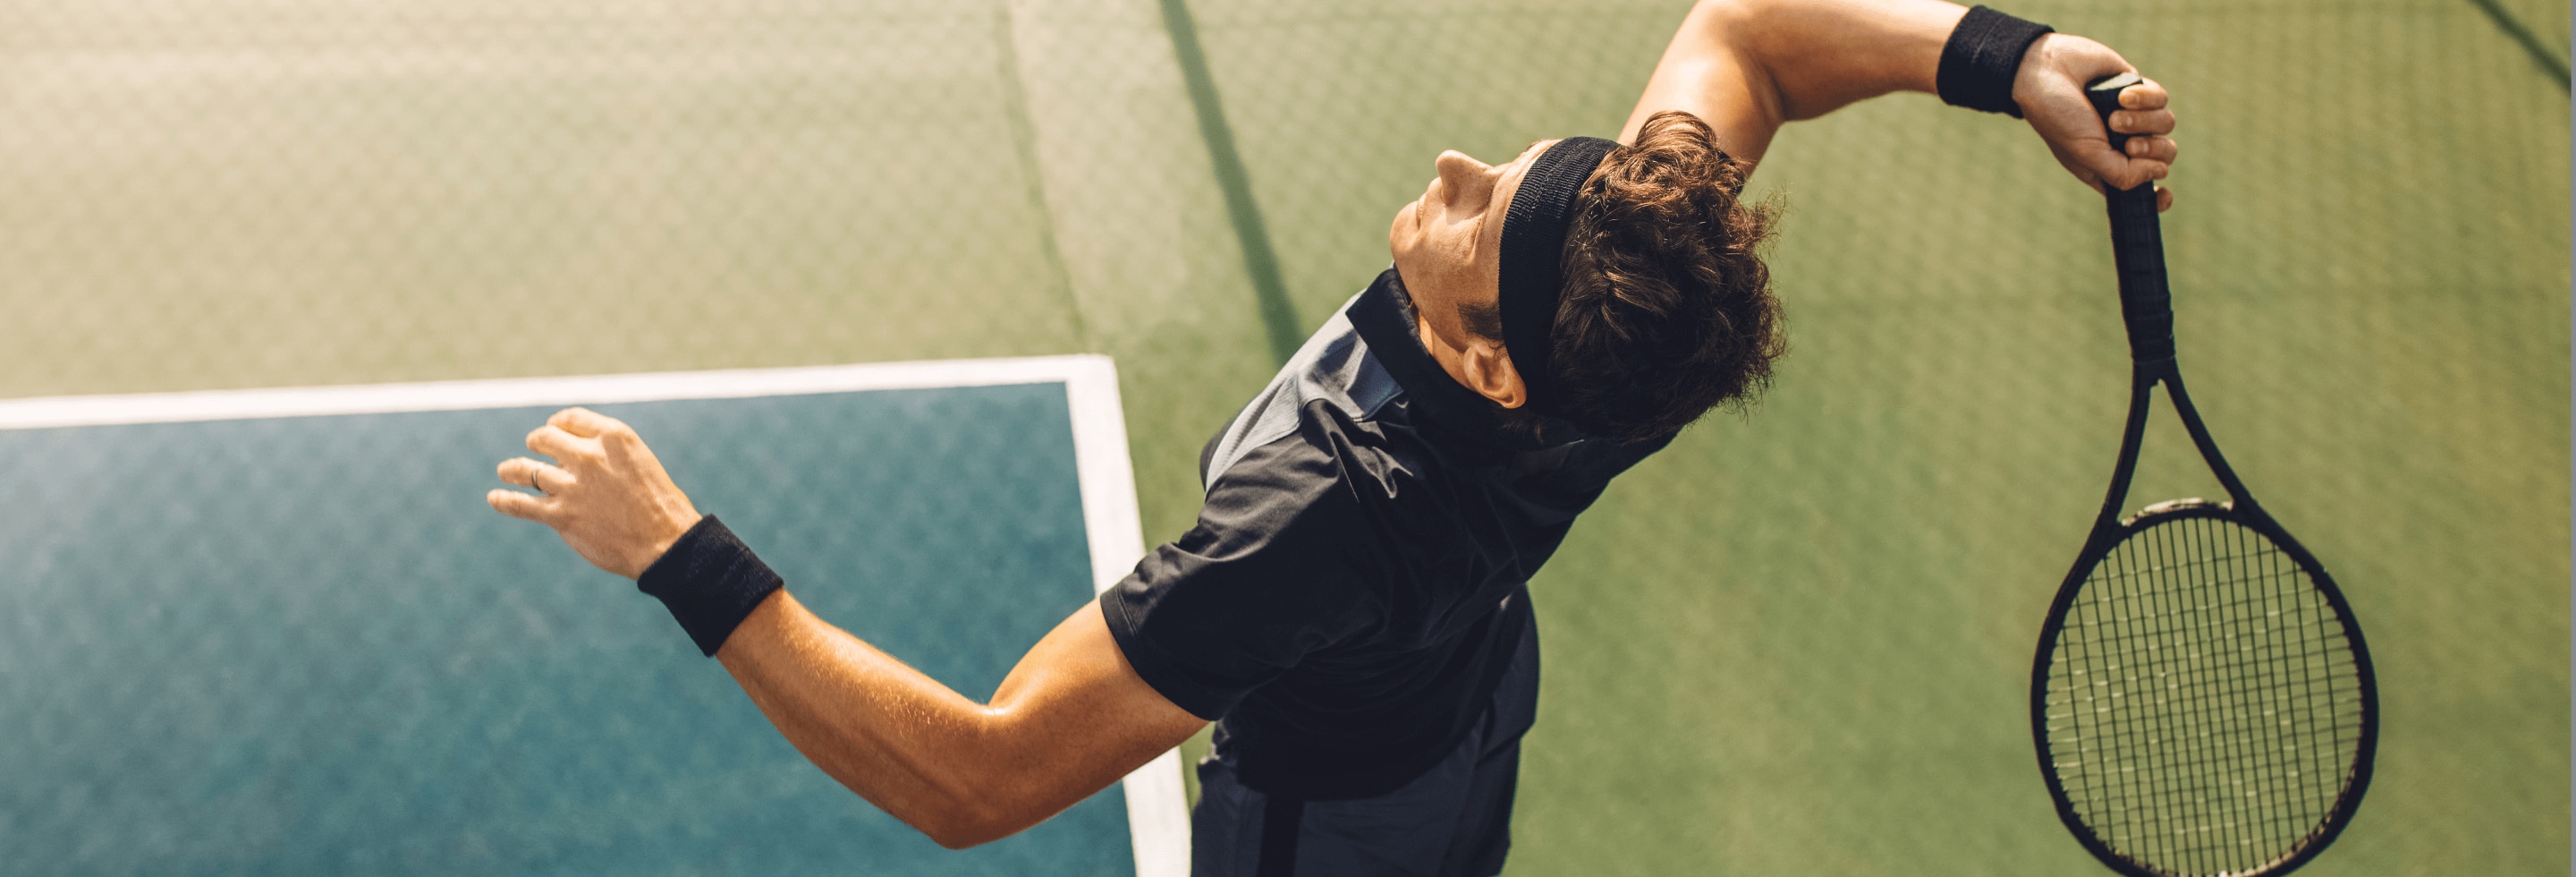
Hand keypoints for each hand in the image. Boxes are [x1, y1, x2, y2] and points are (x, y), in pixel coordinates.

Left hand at [487, 407, 702, 578]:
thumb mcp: (639, 461)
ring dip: (512, 468)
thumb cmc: (660, 504)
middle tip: (533, 448)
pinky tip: (495, 498)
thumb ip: (609, 453)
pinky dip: (504, 500)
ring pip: (526, 469)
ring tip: (505, 469)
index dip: (557, 423)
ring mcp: (571, 486)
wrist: (666, 543)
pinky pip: (522, 504)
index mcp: (612, 437)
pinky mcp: (561, 516)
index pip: (570, 418)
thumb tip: (579, 455)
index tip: (553, 429)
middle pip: (544, 439)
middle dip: (536, 442)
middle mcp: (588, 456)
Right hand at [2013, 34, 2179, 211]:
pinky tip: (2122, 94)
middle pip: (2163, 155)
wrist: (2047, 69)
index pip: (2140, 190)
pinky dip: (2144, 98)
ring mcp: (2133, 115)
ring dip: (2142, 120)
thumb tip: (2160, 172)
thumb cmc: (2058, 115)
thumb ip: (2121, 173)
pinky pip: (2161, 99)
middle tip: (2126, 141)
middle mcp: (2122, 143)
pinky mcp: (2138, 89)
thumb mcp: (2086, 154)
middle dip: (2151, 149)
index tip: (2164, 196)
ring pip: (2166, 125)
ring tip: (2115, 114)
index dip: (2156, 198)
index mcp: (2106, 167)